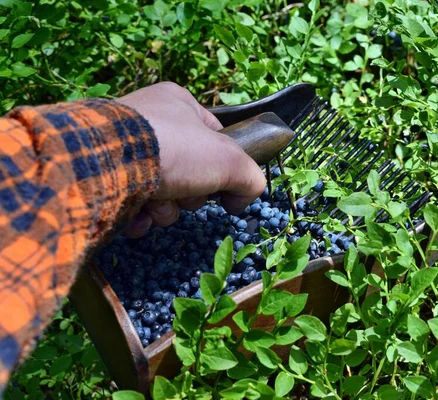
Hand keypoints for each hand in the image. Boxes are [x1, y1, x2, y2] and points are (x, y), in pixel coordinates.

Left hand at [117, 82, 265, 237]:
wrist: (107, 163)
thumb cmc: (175, 150)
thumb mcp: (229, 161)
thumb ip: (250, 177)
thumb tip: (243, 198)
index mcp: (178, 103)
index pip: (214, 135)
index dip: (223, 164)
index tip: (222, 184)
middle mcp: (149, 119)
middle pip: (189, 168)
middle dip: (189, 193)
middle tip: (185, 193)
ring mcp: (122, 146)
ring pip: (162, 190)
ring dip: (165, 208)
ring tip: (155, 204)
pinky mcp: (102, 173)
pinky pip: (131, 200)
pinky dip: (138, 215)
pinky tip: (137, 216)